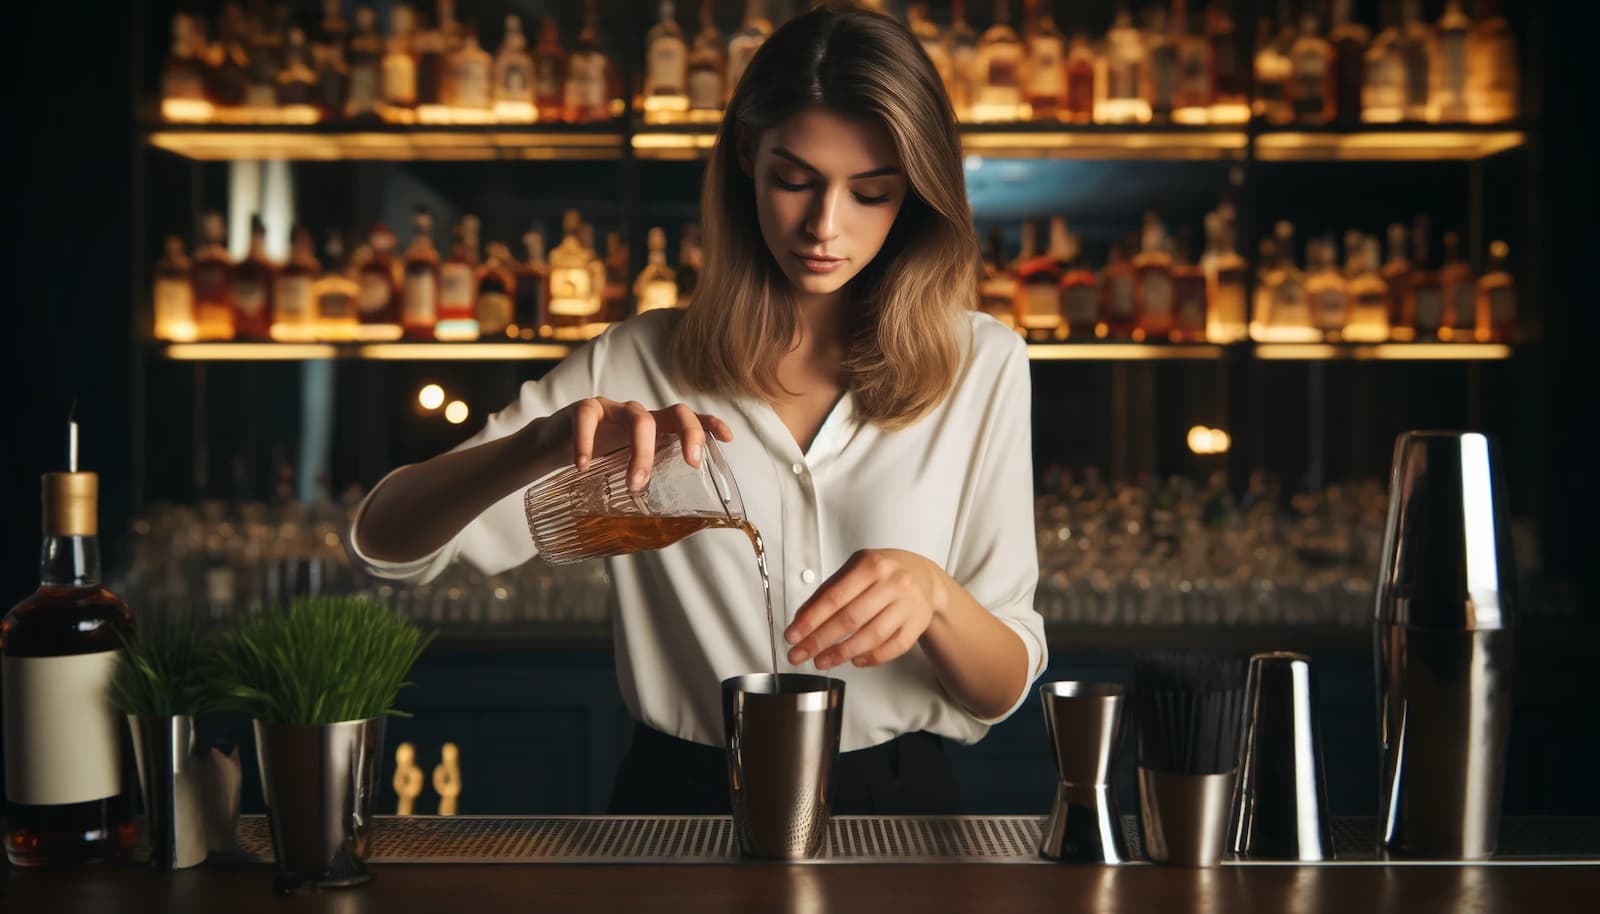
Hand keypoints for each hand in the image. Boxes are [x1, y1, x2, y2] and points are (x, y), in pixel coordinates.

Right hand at [523, 398, 732, 491]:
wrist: (552, 444)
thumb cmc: (598, 459)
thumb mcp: (625, 468)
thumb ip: (647, 482)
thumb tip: (669, 528)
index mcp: (655, 429)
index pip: (689, 420)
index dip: (710, 424)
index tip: (728, 438)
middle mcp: (639, 415)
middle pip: (674, 412)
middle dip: (689, 435)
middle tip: (690, 464)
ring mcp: (613, 409)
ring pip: (638, 419)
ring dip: (641, 452)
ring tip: (634, 483)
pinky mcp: (584, 409)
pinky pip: (588, 419)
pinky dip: (586, 444)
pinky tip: (583, 466)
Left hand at [784, 549, 947, 670]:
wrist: (923, 576)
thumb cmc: (884, 573)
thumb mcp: (855, 569)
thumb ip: (828, 591)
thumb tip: (801, 619)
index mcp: (871, 565)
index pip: (834, 597)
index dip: (810, 620)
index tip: (793, 636)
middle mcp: (892, 583)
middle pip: (850, 619)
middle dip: (819, 641)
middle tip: (800, 654)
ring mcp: (908, 604)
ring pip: (871, 637)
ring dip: (842, 653)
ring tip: (822, 661)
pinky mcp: (918, 623)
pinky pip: (892, 647)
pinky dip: (871, 658)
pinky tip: (854, 660)